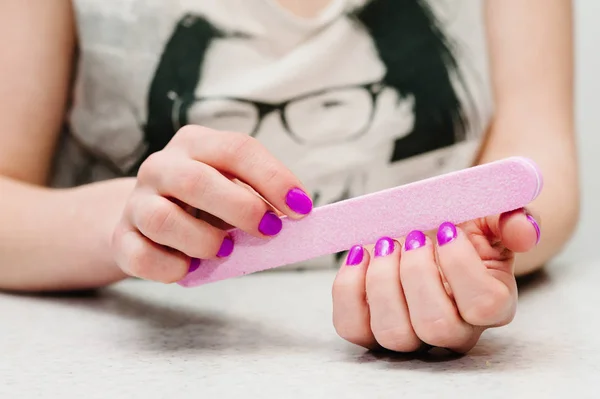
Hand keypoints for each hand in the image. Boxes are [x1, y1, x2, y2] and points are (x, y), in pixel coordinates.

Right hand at [112, 126, 312, 282]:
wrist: (147, 219)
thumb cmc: (204, 204)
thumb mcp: (233, 189)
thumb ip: (259, 198)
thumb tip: (294, 218)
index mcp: (196, 144)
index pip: (236, 149)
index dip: (273, 178)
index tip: (302, 207)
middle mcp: (162, 166)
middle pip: (196, 181)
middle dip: (241, 209)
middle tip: (270, 231)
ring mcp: (136, 201)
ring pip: (163, 219)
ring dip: (204, 241)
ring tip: (224, 250)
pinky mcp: (121, 238)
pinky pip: (142, 256)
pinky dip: (172, 268)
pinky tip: (189, 267)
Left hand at [332, 208, 540, 352]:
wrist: (425, 229)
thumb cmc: (459, 227)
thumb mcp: (489, 215)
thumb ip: (511, 218)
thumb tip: (523, 230)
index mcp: (490, 304)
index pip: (484, 306)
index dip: (461, 265)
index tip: (445, 228)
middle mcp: (452, 329)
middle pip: (436, 327)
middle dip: (417, 274)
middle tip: (411, 235)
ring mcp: (409, 334)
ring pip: (393, 333)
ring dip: (382, 281)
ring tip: (384, 244)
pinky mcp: (370, 328)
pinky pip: (352, 326)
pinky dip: (349, 288)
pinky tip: (359, 254)